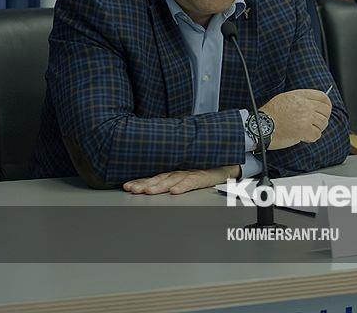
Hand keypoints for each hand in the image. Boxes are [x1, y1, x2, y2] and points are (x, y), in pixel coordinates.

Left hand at [123, 165, 240, 194]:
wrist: (229, 164)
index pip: (155, 177)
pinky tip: (175, 191)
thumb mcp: (186, 175)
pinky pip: (193, 181)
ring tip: (148, 191)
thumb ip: (171, 180)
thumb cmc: (206, 171)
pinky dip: (183, 186)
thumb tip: (150, 187)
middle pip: (160, 178)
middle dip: (145, 184)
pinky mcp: (205, 176)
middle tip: (132, 189)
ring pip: (173, 179)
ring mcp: (192, 172)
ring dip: (159, 186)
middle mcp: (181, 171)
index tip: (127, 186)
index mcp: (175, 171)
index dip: (141, 181)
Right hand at [261, 88, 331, 149]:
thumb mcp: (285, 98)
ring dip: (316, 129)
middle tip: (315, 124)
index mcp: (300, 96)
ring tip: (306, 131)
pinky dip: (311, 138)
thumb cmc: (270, 114)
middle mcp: (305, 105)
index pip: (323, 97)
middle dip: (322, 119)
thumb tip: (314, 103)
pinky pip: (316, 135)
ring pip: (323, 123)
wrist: (261, 126)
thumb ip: (300, 99)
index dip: (327, 104)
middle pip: (326, 111)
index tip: (325, 110)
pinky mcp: (304, 130)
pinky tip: (303, 137)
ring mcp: (306, 117)